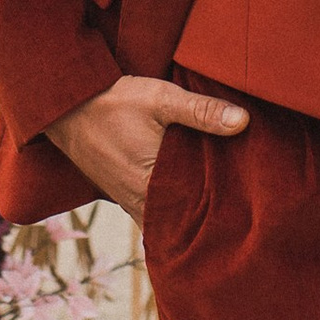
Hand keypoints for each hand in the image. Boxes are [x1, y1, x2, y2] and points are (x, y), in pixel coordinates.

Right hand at [49, 72, 247, 223]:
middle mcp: (142, 202)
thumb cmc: (113, 102)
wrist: (64, 107)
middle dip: (215, 218)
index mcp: (154, 183)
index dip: (229, 209)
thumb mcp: (160, 98)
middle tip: (247, 215)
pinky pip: (154, 216)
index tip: (254, 207)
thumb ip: (201, 111)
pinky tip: (191, 204)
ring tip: (226, 211)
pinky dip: (173, 214)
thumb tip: (243, 122)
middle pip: (188, 220)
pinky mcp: (124, 198)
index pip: (202, 208)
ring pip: (171, 221)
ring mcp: (131, 203)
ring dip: (193, 217)